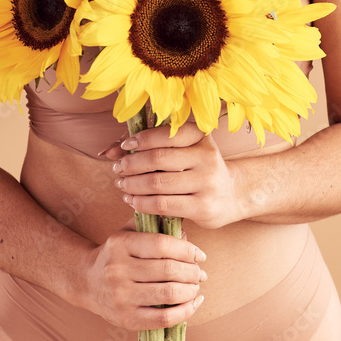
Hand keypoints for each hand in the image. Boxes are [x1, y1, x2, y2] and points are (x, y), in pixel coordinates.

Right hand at [80, 218, 206, 330]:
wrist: (87, 281)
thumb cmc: (115, 254)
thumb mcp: (128, 232)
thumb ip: (153, 225)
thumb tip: (185, 231)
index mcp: (121, 244)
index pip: (162, 244)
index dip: (187, 250)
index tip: (200, 255)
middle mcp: (119, 270)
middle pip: (168, 270)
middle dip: (192, 271)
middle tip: (200, 272)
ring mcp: (122, 297)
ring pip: (169, 294)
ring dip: (190, 290)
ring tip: (196, 286)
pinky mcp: (126, 319)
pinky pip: (163, 319)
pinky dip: (184, 312)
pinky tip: (193, 303)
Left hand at [103, 122, 241, 228]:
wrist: (231, 194)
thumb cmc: (197, 168)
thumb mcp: (183, 150)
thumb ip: (150, 145)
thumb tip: (110, 150)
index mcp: (201, 135)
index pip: (166, 134)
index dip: (141, 139)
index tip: (125, 146)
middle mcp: (207, 156)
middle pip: (158, 159)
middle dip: (131, 164)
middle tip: (117, 169)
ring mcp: (207, 182)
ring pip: (158, 184)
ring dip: (132, 185)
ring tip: (121, 185)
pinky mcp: (203, 207)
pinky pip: (163, 205)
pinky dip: (142, 203)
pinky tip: (132, 201)